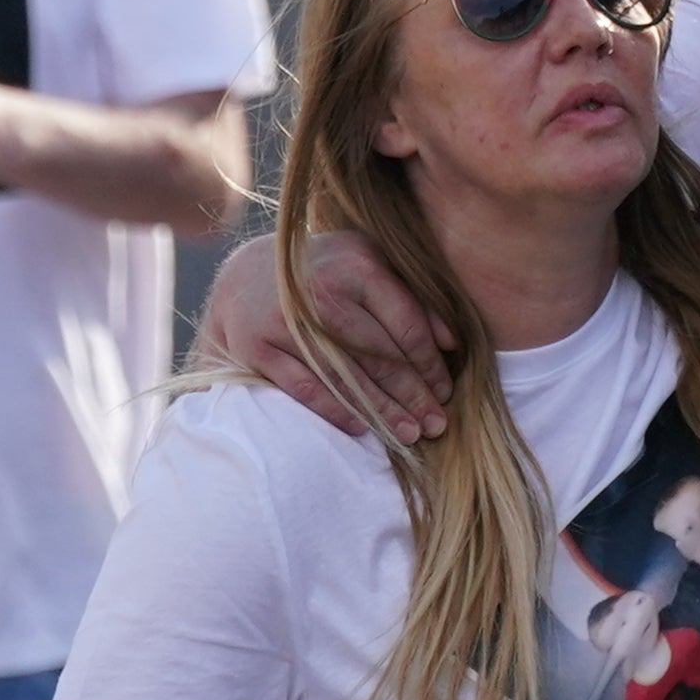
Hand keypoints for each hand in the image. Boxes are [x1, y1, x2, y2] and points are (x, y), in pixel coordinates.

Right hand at [200, 232, 454, 441]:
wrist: (248, 274)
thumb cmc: (327, 273)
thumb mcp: (371, 265)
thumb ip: (413, 297)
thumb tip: (452, 342)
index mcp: (358, 264)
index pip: (405, 322)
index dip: (429, 363)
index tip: (445, 393)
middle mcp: (321, 290)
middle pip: (378, 353)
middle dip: (413, 394)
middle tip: (436, 425)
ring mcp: (286, 320)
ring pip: (345, 374)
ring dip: (381, 409)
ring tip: (408, 435)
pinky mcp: (257, 346)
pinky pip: (305, 386)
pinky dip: (336, 409)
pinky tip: (362, 427)